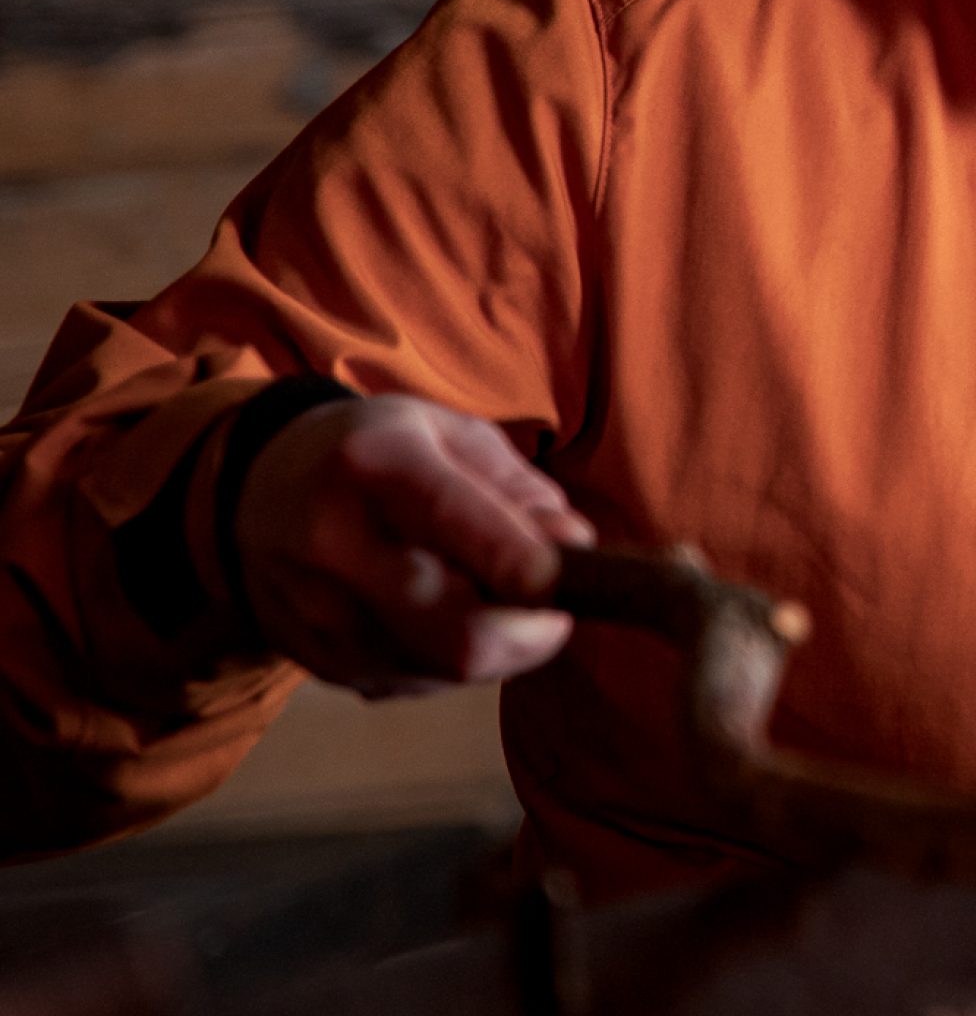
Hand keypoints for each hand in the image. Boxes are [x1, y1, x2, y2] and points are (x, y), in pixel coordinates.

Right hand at [231, 395, 595, 696]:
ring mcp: (315, 610)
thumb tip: (573, 550)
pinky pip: (412, 683)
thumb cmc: (385, 454)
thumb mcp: (455, 436)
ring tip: (491, 600)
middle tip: (554, 608)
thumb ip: (522, 492)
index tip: (560, 581)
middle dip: (526, 633)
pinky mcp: (314, 659)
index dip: (518, 563)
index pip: (450, 522)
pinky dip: (450, 663)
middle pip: (453, 632)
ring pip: (441, 669)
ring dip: (493, 649)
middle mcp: (332, 540)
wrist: (258, 487)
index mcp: (375, 463)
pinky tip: (441, 617)